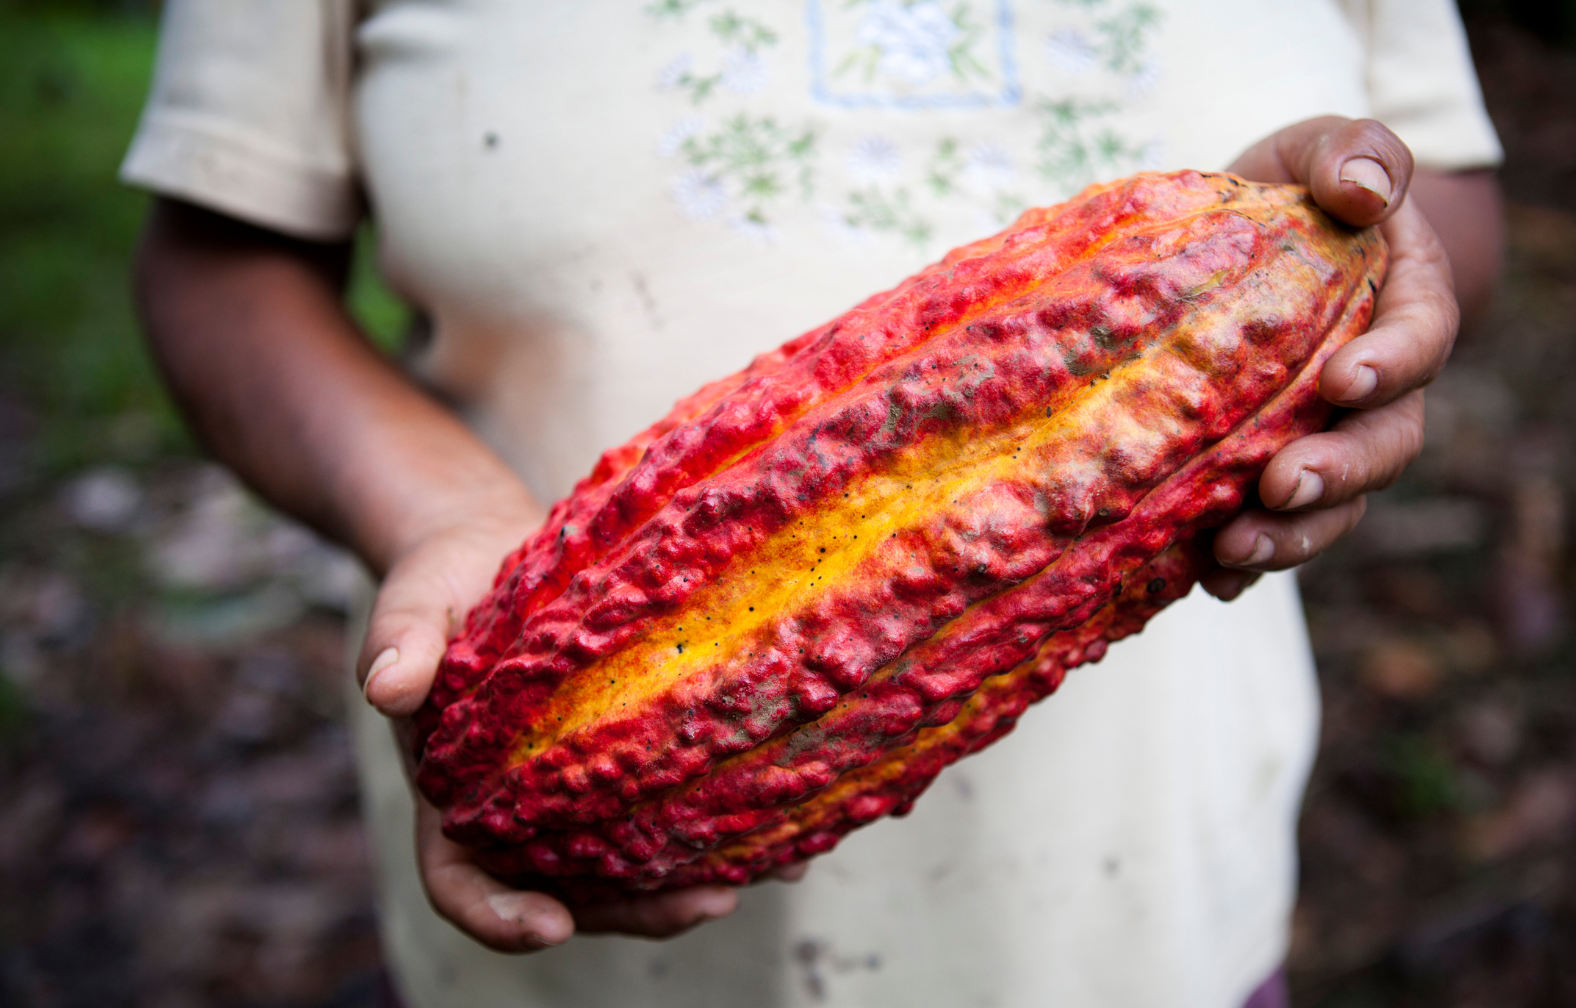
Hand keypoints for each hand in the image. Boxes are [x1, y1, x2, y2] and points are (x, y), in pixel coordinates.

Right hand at [356, 492, 747, 950]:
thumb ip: (399, 641)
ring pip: (632, 863)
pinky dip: (725, 820)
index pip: (461, 883)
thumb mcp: (414, 601)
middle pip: (571, 893)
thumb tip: (387, 687)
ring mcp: (575, 794)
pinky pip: (669, 803)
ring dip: (696, 875)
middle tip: (703, 901)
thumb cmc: (442, 580)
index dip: (500, 917)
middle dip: (637, 911)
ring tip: (772, 867)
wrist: (493, 548)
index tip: (549, 925)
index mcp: (452, 798)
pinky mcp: (626, 758)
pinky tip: (788, 818)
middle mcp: (517, 814)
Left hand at [1200, 117, 1457, 599]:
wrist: (1248, 241)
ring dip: (1292, 536)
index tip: (1342, 379)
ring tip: (1235, 551)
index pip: (1417, 342)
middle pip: (1382, 446)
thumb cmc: (1295, 190)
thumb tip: (1363, 189)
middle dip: (1338, 474)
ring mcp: (1325, 438)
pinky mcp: (1267, 471)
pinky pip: (1272, 527)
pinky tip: (1207, 579)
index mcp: (1402, 307)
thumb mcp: (1322, 148)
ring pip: (1333, 504)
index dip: (1390, 367)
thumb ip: (1354, 154)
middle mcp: (1374, 390)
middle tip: (1283, 487)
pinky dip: (1245, 561)